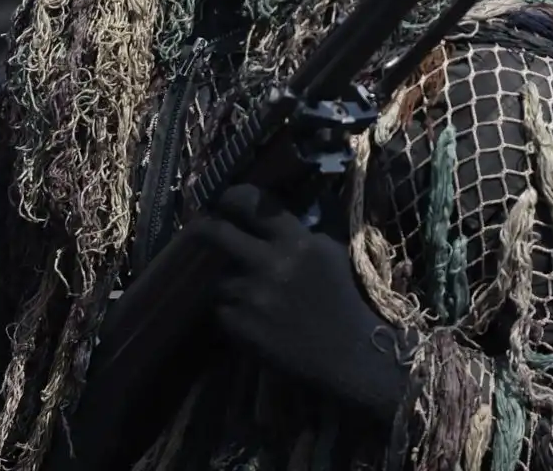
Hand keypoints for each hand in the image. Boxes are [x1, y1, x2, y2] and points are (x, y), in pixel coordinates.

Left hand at [198, 185, 411, 419]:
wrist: (352, 355)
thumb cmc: (347, 300)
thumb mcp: (331, 253)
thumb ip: (300, 232)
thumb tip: (269, 212)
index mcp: (297, 242)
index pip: (251, 204)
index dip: (231, 197)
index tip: (224, 201)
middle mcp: (271, 264)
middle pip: (216, 233)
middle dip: (204, 229)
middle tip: (200, 231)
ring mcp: (253, 295)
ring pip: (218, 278)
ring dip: (227, 282)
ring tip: (243, 290)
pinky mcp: (242, 325)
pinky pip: (222, 309)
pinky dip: (232, 312)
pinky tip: (250, 317)